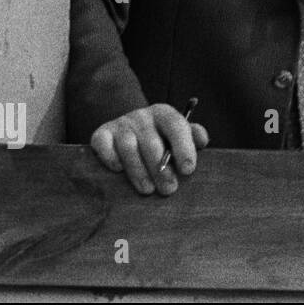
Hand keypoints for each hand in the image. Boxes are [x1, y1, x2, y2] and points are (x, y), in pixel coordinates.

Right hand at [90, 104, 209, 195]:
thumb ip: (193, 136)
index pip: (176, 125)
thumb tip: (203, 140)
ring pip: (128, 147)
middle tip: (169, 190)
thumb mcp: (178, 135)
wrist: (128, 130)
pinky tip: (118, 171)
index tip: (188, 170)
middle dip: (162, 169)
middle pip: (152, 142)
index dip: (183, 147)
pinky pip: (103, 144)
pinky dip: (110, 158)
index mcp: (164, 114)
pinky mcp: (101, 134)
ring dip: (138, 171)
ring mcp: (120, 124)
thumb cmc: (160, 138)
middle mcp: (142, 116)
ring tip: (148, 190)